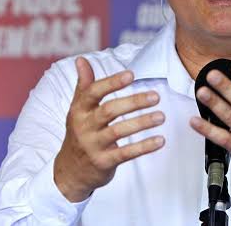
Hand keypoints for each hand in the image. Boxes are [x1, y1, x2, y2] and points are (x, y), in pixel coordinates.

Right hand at [54, 57, 165, 201]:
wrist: (69, 171)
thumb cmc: (79, 133)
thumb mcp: (77, 109)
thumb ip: (84, 84)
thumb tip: (81, 59)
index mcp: (79, 110)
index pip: (93, 92)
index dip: (112, 83)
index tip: (131, 75)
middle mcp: (84, 126)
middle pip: (109, 111)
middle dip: (133, 102)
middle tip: (156, 96)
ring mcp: (93, 145)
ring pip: (118, 132)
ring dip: (141, 123)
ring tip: (161, 116)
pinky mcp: (103, 162)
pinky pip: (125, 154)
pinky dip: (143, 147)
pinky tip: (160, 140)